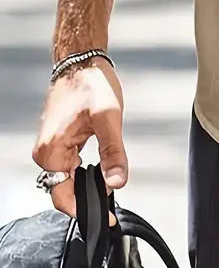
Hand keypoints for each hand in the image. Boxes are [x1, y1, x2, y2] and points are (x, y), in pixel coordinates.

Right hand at [31, 57, 126, 226]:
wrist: (81, 59)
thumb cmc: (92, 83)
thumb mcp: (109, 117)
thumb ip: (113, 153)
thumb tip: (117, 183)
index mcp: (51, 151)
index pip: (64, 195)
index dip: (85, 209)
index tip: (107, 216)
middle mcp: (45, 152)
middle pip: (65, 188)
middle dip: (87, 196)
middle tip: (113, 196)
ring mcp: (50, 145)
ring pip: (68, 177)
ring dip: (87, 182)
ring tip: (109, 178)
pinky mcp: (57, 139)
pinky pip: (69, 164)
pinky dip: (84, 169)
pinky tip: (101, 165)